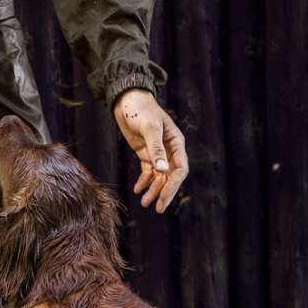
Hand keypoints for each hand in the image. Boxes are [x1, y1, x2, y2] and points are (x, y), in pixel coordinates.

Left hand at [113, 88, 187, 213]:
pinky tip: (137, 189)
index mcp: (176, 143)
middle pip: (171, 177)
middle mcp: (169, 150)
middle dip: (165, 192)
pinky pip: (147, 171)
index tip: (163, 197)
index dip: (173, 185)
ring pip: (159, 176)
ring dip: (153, 189)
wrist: (127, 99)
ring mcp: (157, 152)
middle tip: (158, 208)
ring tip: (144, 203)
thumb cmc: (141, 110)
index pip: (180, 169)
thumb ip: (156, 149)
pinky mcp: (145, 152)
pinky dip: (143, 181)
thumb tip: (162, 171)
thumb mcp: (149, 129)